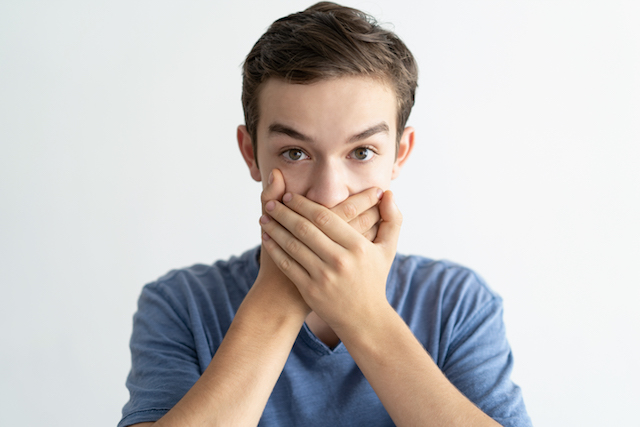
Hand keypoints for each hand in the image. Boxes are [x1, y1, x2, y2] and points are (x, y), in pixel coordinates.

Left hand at [256, 169, 383, 314]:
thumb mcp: (388, 250)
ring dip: (275, 229)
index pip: (324, 217)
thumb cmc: (374, 279)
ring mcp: (323, 277)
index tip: (289, 195)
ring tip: (264, 217)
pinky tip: (267, 239)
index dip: (303, 204)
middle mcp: (340, 260)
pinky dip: (274, 250)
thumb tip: (389, 193)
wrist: (365, 319)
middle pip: (305, 228)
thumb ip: (392, 219)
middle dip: (284, 213)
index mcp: (358, 246)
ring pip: (293, 245)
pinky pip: (287, 265)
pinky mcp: (310, 291)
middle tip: (271, 202)